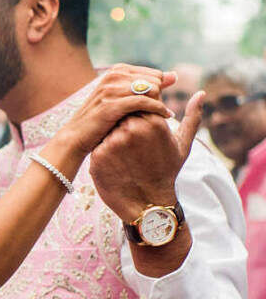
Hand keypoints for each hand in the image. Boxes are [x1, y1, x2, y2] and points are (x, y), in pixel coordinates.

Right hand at [55, 65, 175, 160]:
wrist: (75, 137)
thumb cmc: (101, 120)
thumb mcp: (123, 98)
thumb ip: (148, 85)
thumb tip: (174, 75)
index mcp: (117, 70)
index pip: (154, 74)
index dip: (159, 91)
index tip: (158, 106)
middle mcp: (114, 75)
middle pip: (155, 81)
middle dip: (159, 98)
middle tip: (157, 114)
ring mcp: (112, 89)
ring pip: (152, 90)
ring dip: (159, 104)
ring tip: (161, 117)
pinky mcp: (113, 105)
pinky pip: (145, 102)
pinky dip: (158, 110)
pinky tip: (164, 118)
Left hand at [89, 92, 203, 223]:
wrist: (148, 206)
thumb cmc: (166, 173)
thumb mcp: (182, 145)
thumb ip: (192, 116)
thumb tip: (201, 92)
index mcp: (154, 121)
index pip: (140, 101)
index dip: (140, 112)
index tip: (142, 127)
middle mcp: (133, 128)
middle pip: (123, 112)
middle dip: (126, 121)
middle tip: (132, 143)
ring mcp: (114, 141)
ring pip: (108, 126)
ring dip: (113, 134)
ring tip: (125, 154)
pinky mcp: (98, 155)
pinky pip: (97, 143)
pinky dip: (104, 149)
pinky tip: (114, 162)